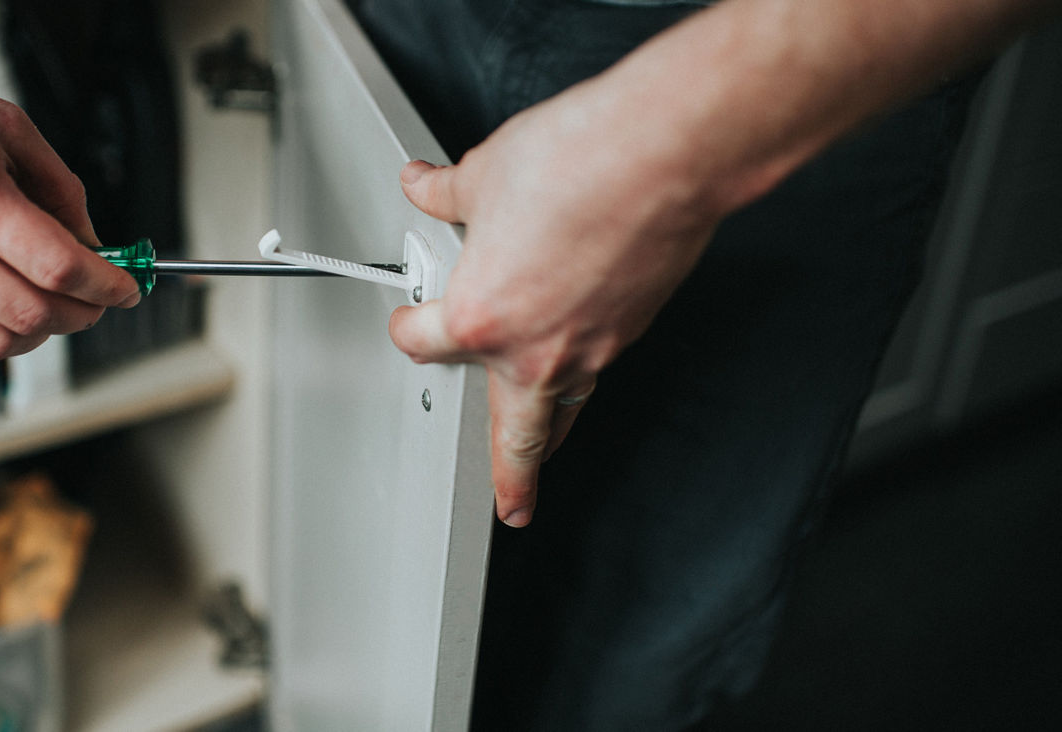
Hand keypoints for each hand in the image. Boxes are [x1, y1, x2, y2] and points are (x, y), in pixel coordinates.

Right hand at [0, 31, 138, 360]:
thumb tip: (95, 246)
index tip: (125, 289)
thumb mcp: (6, 124)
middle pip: (33, 315)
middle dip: (82, 315)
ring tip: (47, 304)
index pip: (60, 266)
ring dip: (38, 332)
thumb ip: (61, 189)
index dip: (107, 286)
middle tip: (95, 301)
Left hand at [388, 77, 719, 527]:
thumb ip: (448, 193)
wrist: (659, 156)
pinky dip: (589, 370)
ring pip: (566, 409)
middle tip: (511, 506)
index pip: (423, 342)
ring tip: (549, 449)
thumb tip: (427, 187)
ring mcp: (592, 346)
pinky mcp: (634, 327)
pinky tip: (587, 348)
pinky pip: (602, 366)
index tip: (406, 321)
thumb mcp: (485, 175)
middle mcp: (535, 350)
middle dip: (511, 479)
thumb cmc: (576, 166)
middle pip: (513, 436)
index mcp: (480, 318)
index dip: (405, 327)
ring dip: (553, 434)